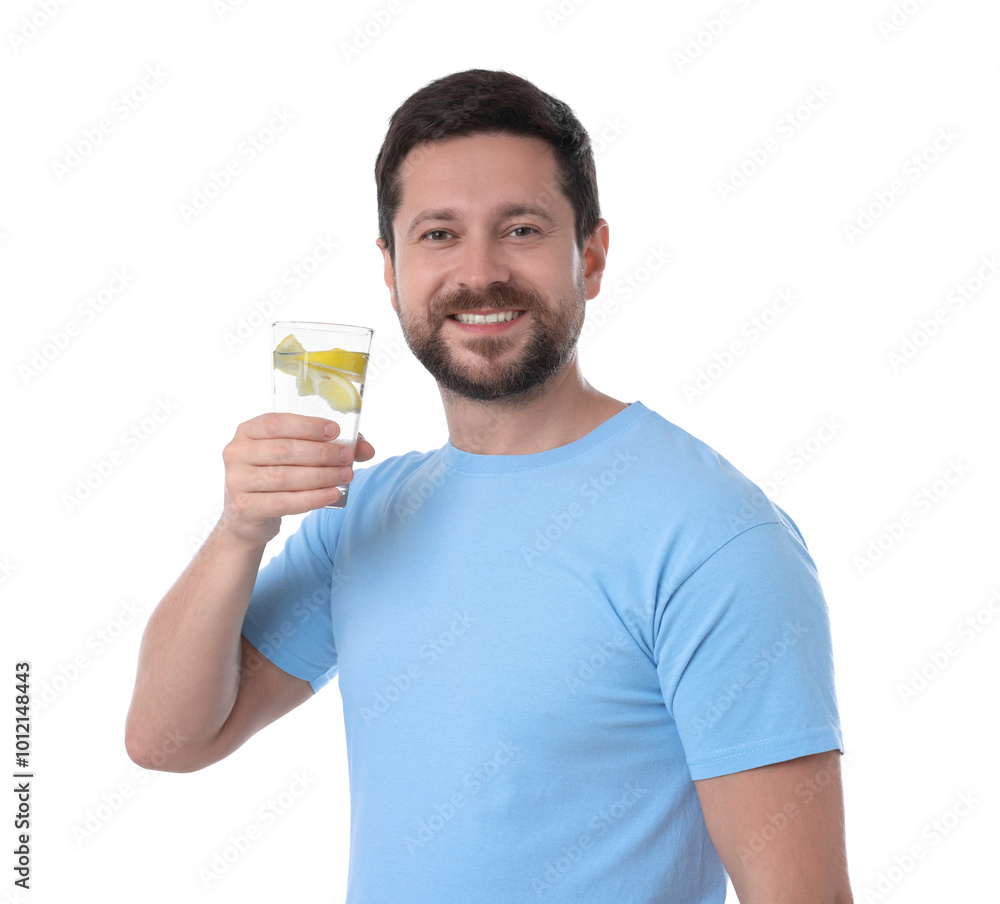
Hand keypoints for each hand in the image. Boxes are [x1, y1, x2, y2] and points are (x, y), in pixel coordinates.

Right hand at [218, 413, 375, 546]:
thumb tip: (366, 447)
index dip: (307, 426)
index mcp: (247, 431)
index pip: (276, 423)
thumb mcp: (295, 456)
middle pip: (284, 450)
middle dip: (321, 453)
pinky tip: (333, 495)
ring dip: (321, 476)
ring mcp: (237, 481)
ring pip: (285, 477)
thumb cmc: (275, 476)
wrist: (247, 517)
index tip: (335, 431)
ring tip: (346, 476)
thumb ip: (327, 446)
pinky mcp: (245, 507)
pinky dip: (312, 499)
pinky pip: (283, 502)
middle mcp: (236, 452)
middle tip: (347, 457)